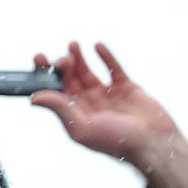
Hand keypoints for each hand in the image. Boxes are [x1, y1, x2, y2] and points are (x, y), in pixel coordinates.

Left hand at [30, 42, 187, 187]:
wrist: (153, 142)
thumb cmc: (117, 142)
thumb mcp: (82, 127)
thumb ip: (60, 109)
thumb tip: (34, 98)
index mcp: (76, 115)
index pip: (55, 92)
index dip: (45, 76)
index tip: (39, 59)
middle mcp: (89, 104)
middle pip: (69, 79)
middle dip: (62, 65)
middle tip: (61, 58)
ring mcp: (107, 95)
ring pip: (88, 72)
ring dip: (79, 58)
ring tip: (72, 44)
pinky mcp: (126, 88)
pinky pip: (113, 69)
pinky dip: (106, 57)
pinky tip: (97, 46)